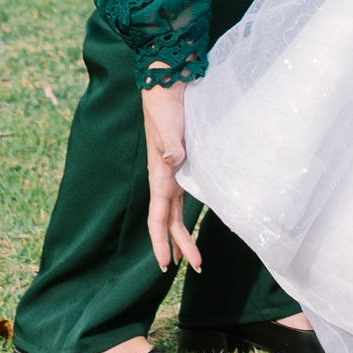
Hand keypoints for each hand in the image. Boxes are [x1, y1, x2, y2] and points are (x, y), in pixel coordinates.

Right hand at [142, 82, 201, 275]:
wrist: (166, 85)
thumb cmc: (166, 106)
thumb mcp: (168, 126)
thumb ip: (170, 145)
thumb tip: (173, 160)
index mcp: (159, 176)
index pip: (157, 219)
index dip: (160, 243)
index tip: (166, 266)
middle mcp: (164, 179)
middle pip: (168, 221)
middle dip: (179, 245)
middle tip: (195, 267)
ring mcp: (172, 173)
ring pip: (175, 212)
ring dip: (182, 234)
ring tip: (191, 256)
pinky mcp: (182, 163)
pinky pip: (182, 196)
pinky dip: (185, 214)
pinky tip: (192, 218)